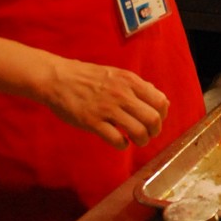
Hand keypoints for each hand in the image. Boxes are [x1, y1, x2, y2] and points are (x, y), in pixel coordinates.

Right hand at [42, 58, 169, 147]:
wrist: (58, 78)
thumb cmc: (88, 77)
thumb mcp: (118, 75)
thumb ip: (139, 87)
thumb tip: (162, 100)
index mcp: (130, 81)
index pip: (160, 101)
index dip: (162, 115)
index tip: (155, 120)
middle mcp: (122, 94)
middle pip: (153, 119)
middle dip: (155, 131)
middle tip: (148, 134)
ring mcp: (107, 109)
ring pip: (138, 131)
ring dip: (141, 140)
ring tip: (135, 140)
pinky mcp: (92, 122)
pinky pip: (117, 140)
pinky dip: (123, 145)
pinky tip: (120, 142)